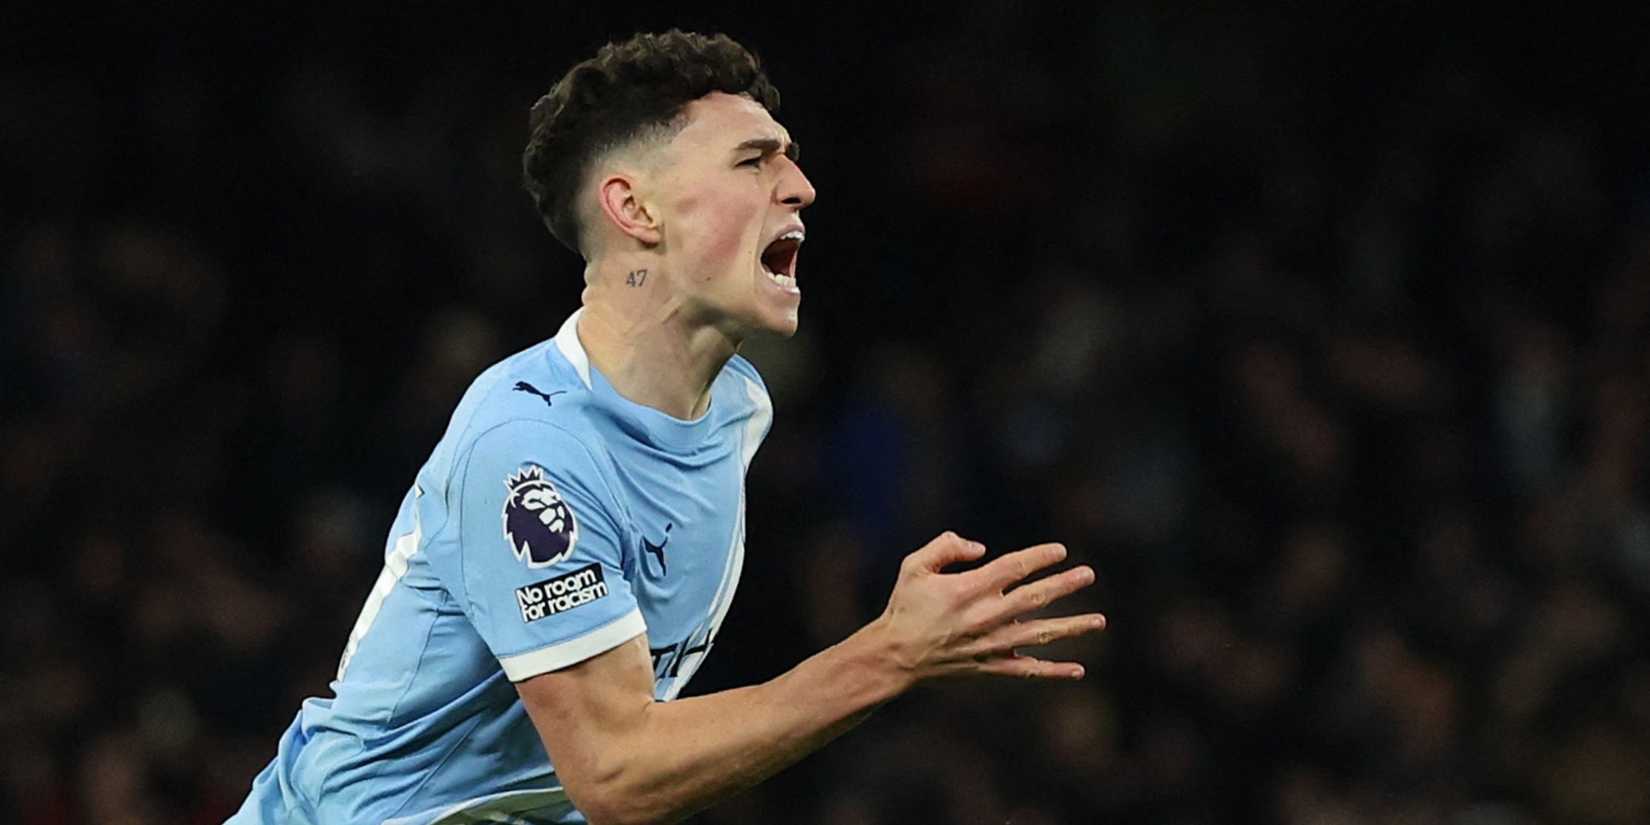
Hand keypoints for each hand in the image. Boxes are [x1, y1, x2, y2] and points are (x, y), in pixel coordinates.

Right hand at [872, 531, 1104, 683]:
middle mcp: (985, 617)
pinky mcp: (991, 667)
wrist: (895, 656)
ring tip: (1099, 621)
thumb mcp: (914, 565)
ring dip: (1071, 627)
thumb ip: (945, 546)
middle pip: (1034, 598)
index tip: (1060, 550)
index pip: (1014, 568)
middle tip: (1089, 574)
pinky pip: (1028, 670)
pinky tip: (1078, 669)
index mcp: (968, 589)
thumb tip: (980, 548)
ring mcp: (991, 645)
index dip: (1039, 557)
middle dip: (1064, 585)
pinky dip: (1054, 671)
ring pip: (1039, 635)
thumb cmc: (905, 606)